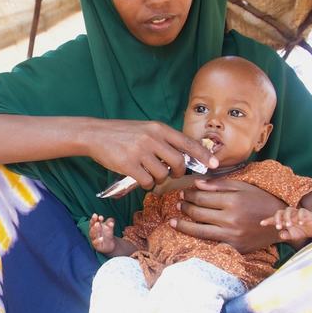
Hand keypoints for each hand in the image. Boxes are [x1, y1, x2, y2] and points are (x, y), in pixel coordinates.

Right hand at [83, 119, 216, 190]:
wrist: (96, 134)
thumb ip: (164, 140)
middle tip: (172, 174)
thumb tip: (185, 155)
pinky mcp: (129, 164)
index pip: (188, 142)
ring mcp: (140, 151)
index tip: (215, 164)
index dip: (204, 155)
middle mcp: (152, 138)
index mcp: (159, 128)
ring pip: (163, 175)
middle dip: (179, 172)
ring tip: (149, 173)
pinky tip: (139, 178)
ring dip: (159, 179)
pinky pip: (147, 182)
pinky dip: (146, 184)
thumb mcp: (146, 129)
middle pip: (179, 162)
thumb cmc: (123, 134)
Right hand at [88, 214, 116, 253]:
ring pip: (93, 235)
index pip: (92, 222)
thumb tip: (111, 221)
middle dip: (94, 224)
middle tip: (98, 222)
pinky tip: (101, 239)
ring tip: (98, 226)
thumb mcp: (109, 227)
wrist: (109, 244)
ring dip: (95, 231)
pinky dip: (98, 241)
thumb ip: (110, 222)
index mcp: (94, 226)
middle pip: (92, 228)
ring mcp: (94, 239)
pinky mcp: (96, 245)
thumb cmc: (107, 233)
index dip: (94, 219)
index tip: (98, 216)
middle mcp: (93, 232)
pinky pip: (96, 243)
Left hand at [173, 178, 285, 252]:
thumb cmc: (261, 200)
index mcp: (233, 201)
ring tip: (173, 221)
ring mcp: (232, 235)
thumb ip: (219, 184)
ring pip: (199, 230)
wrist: (281, 223)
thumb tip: (196, 183)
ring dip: (183, 225)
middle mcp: (231, 218)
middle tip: (178, 203)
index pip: (202, 197)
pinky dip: (197, 237)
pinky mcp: (234, 247)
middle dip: (185, 207)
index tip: (183, 193)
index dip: (189, 195)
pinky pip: (210, 242)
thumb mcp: (243, 186)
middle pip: (198, 213)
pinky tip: (188, 233)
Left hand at [260, 207, 311, 242]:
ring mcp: (296, 213)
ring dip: (288, 217)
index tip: (262, 223)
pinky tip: (301, 223)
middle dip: (277, 219)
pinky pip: (301, 211)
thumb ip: (286, 235)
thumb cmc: (301, 231)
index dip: (268, 220)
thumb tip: (281, 234)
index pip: (274, 219)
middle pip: (280, 212)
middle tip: (278, 227)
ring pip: (289, 210)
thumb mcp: (293, 236)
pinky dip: (300, 216)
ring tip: (289, 225)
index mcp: (284, 221)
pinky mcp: (305, 212)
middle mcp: (289, 215)